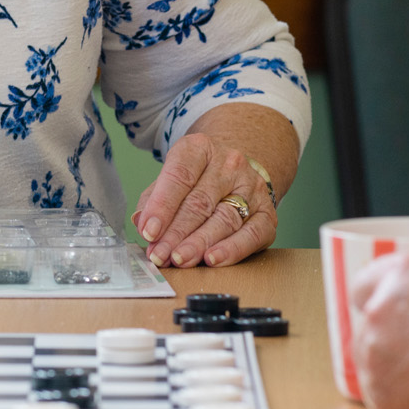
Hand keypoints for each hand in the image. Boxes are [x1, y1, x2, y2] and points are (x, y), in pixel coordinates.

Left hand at [131, 129, 277, 268]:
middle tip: (159, 255)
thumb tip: (141, 222)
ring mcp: (252, 187)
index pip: (179, 176)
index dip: (162, 206)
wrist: (235, 170)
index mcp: (200, 148)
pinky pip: (252, 234)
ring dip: (198, 244)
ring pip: (224, 220)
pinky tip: (213, 259)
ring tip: (179, 260)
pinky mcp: (268, 212)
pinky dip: (232, 250)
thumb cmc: (196, 177)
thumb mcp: (171, 176)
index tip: (149, 231)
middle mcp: (229, 164)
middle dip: (176, 233)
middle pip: (200, 203)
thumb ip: (154, 199)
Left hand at [350, 251, 408, 408]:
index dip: (382, 302)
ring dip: (396, 376)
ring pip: (374, 371)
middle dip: (390, 341)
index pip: (363, 286)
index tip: (396, 316)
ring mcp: (380, 366)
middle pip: (366, 331)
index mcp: (398, 276)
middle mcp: (378, 317)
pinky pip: (391, 408)